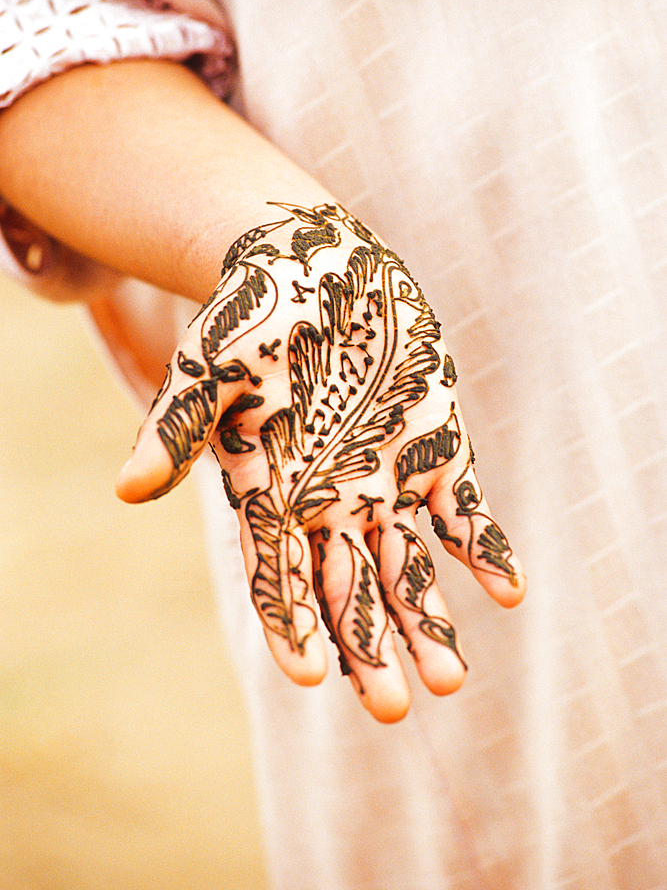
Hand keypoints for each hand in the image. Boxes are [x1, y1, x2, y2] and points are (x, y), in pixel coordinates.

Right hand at [117, 203, 524, 721]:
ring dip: (428, 622)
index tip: (306, 673)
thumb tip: (129, 492)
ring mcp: (385, 482)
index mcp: (271, 491)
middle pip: (348, 591)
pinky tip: (509, 591)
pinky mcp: (434, 452)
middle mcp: (328, 501)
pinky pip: (463, 513)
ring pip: (407, 569)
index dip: (290, 621)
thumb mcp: (210, 367)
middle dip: (368, 647)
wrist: (319, 266)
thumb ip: (177, 427)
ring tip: (449, 682)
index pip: (277, 573)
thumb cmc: (254, 312)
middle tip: (390, 707)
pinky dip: (483, 550)